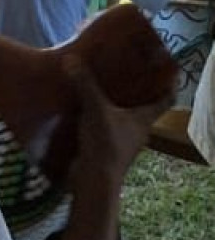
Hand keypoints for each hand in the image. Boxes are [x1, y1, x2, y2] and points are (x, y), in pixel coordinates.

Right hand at [69, 54, 163, 187]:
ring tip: (104, 85)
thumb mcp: (95, 110)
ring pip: (125, 117)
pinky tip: (87, 108)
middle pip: (145, 106)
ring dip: (117, 104)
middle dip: (138, 89)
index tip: (165, 69)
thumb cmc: (105, 144)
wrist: (93, 180)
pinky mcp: (106, 148)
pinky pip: (108, 127)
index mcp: (145, 118)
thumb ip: (85, 85)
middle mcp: (138, 130)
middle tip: (128, 69)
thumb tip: (71, 59)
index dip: (169, 83)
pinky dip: (101, 117)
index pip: (166, 98)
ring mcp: (123, 141)